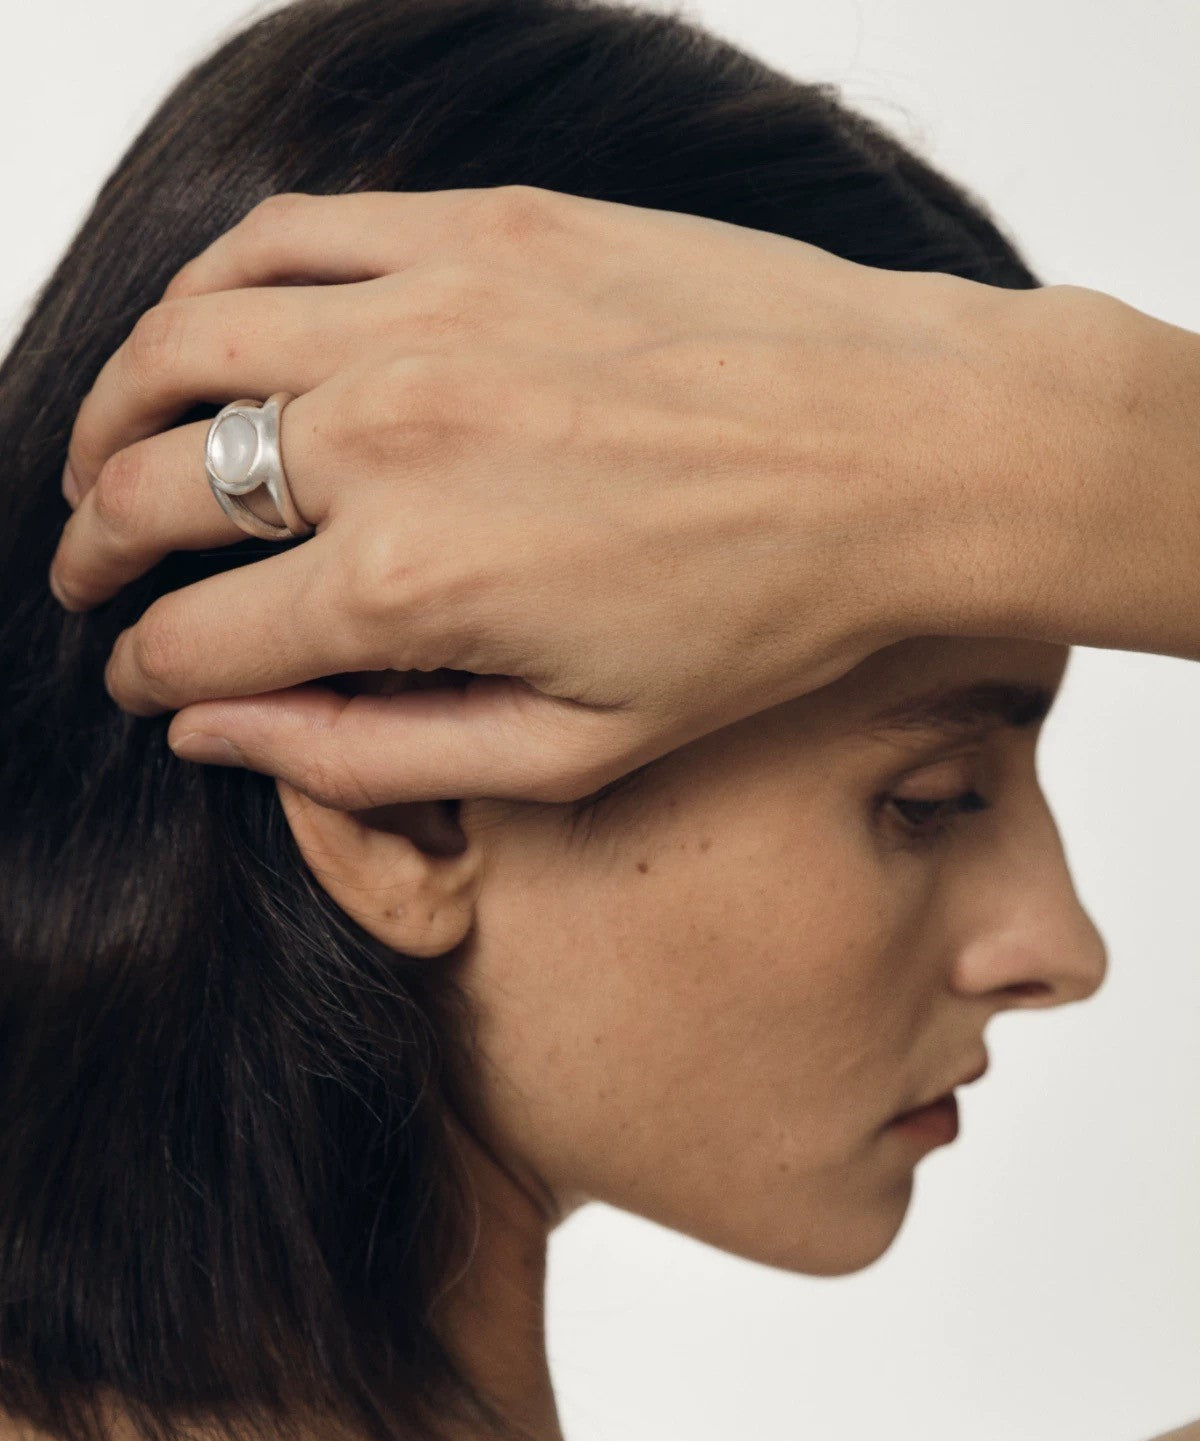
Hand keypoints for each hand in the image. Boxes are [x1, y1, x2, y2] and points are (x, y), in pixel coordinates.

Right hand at [49, 184, 1078, 806]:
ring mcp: (428, 312)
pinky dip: (209, 288)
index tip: (134, 676)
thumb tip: (218, 729)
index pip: (196, 634)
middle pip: (154, 488)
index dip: (140, 668)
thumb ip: (374, 750)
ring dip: (114, 411)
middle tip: (89, 575)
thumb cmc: (765, 615)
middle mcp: (389, 437)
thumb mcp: (574, 748)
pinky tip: (206, 334)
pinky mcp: (480, 233)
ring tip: (104, 455)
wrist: (907, 453)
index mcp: (410, 588)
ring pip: (183, 346)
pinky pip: (282, 235)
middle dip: (91, 548)